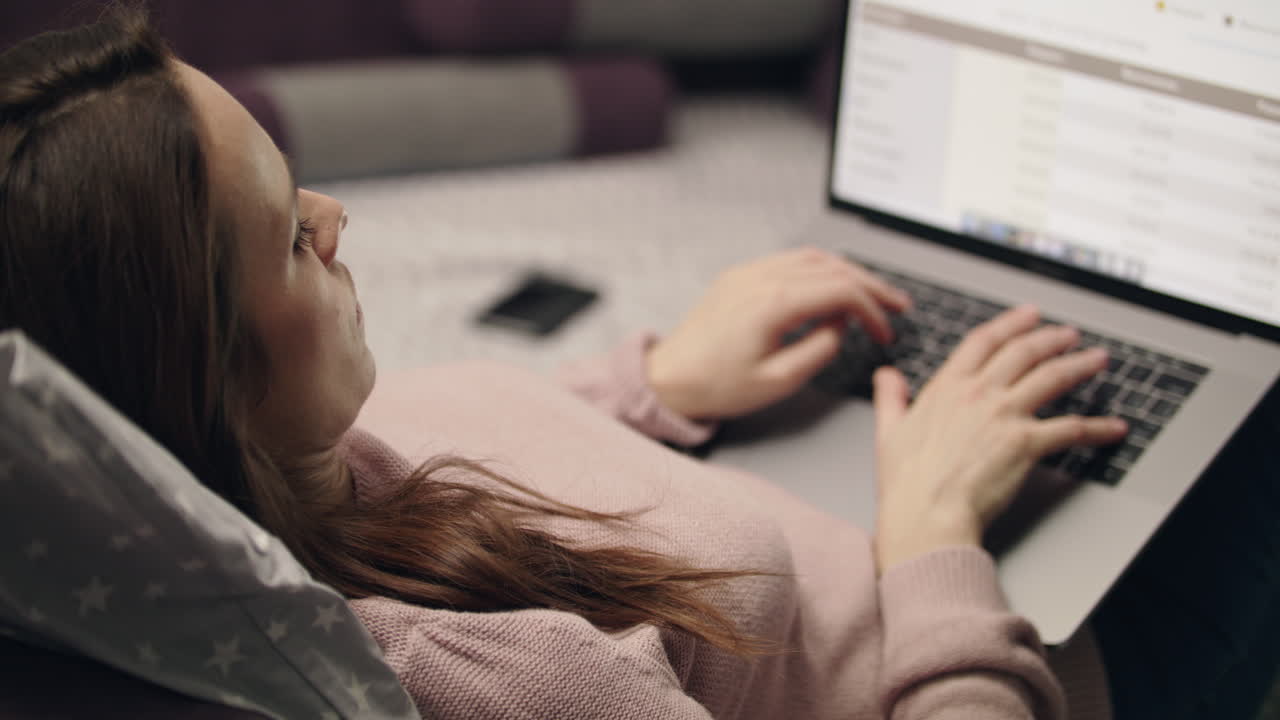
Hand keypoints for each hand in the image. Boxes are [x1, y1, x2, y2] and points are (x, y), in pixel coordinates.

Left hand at [646, 247, 910, 420]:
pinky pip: (787, 261)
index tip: (885, 331)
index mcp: (772, 303)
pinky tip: (830, 286)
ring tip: (870, 293)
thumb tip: (841, 325)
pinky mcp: (738, 277)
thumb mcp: (779, 380)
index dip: (872, 309)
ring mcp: (747, 273)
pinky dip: (818, 270)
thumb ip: (821, 348)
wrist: (669, 379)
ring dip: (846, 272)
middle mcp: (760, 278)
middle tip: (897, 304)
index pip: (840, 290)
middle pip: (832, 267)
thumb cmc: (716, 386)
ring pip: (811, 258)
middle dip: (870, 284)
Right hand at [871, 305, 1127, 573]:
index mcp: (946, 388)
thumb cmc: (907, 482)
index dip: (1009, 324)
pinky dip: (1098, 427)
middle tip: (1068, 334)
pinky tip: (1114, 428)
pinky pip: (1072, 428)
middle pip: (1023, 352)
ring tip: (1096, 359)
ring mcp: (1004, 415)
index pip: (983, 342)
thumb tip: (887, 376)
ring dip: (1079, 365)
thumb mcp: (888, 431)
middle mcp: (978, 393)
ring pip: (1052, 377)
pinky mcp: (1026, 442)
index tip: (1028, 315)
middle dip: (1051, 338)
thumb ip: (890, 398)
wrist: (926, 512)